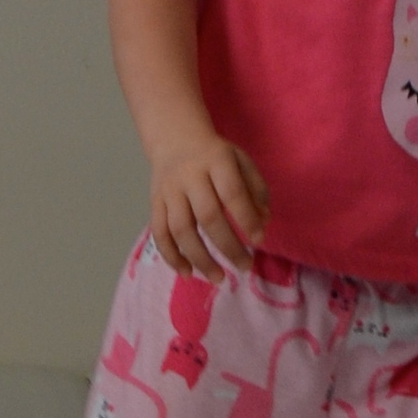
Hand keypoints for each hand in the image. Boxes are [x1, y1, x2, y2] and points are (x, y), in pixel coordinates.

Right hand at [147, 127, 269, 280]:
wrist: (175, 139)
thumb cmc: (216, 156)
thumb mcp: (242, 162)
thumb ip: (256, 190)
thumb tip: (262, 222)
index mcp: (216, 161)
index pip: (232, 193)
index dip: (246, 219)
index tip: (259, 240)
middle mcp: (189, 176)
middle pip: (207, 216)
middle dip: (228, 246)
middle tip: (245, 266)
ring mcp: (169, 191)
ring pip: (181, 230)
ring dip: (200, 258)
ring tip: (218, 278)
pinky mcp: (155, 203)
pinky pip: (160, 233)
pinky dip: (171, 256)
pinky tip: (187, 273)